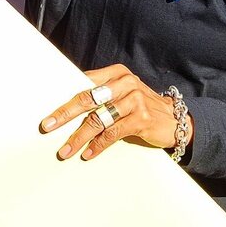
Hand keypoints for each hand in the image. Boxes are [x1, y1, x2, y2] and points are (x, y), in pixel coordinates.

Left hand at [40, 64, 190, 160]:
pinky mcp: (141, 119)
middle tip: (47, 126)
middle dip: (64, 114)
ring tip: (65, 150)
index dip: (64, 96)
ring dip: (78, 137)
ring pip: (98, 120)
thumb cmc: (141, 106)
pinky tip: (87, 153)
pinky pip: (112, 133)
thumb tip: (68, 103)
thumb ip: (100, 92)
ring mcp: (134, 100)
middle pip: (86, 99)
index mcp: (116, 73)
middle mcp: (125, 83)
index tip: (47, 108)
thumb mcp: (122, 92)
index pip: (83, 82)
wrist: (177, 120)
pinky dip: (98, 145)